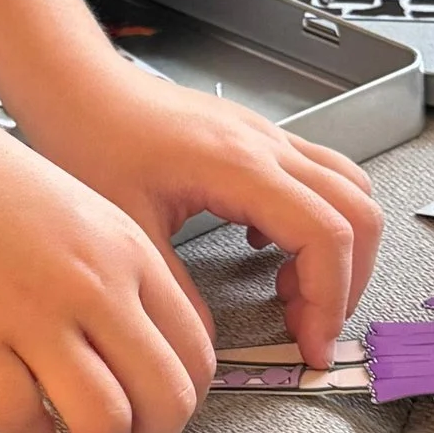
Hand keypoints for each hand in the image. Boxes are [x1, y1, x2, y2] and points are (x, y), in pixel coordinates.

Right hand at [0, 101, 221, 432]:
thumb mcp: (81, 212)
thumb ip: (119, 276)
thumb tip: (143, 352)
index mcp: (129, 252)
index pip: (197, 354)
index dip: (183, 402)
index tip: (154, 412)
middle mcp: (93, 285)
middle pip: (166, 399)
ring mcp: (33, 312)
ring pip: (105, 422)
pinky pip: (22, 420)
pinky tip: (21, 417)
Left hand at [17, 64, 381, 370]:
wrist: (76, 86)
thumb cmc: (91, 138)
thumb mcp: (127, 231)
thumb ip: (175, 292)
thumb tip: (207, 346)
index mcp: (240, 165)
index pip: (326, 234)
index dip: (331, 299)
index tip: (311, 344)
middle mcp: (266, 146)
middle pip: (357, 213)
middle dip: (348, 281)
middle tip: (312, 327)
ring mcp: (267, 137)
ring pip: (349, 191)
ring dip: (339, 249)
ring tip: (292, 292)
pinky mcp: (256, 139)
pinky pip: (320, 178)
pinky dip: (315, 223)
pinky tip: (265, 250)